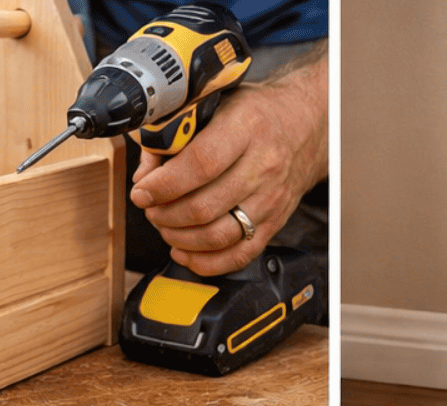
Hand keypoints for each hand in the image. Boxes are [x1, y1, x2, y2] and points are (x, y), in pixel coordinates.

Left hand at [129, 51, 327, 275]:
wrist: (304, 127)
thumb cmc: (255, 114)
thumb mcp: (214, 103)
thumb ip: (176, 133)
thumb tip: (145, 174)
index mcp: (246, 128)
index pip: (201, 164)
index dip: (165, 184)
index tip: (142, 191)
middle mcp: (263, 166)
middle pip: (205, 206)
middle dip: (165, 214)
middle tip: (149, 208)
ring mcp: (271, 199)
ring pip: (218, 236)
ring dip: (180, 238)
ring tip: (164, 226)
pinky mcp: (274, 223)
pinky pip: (239, 255)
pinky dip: (206, 262)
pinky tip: (185, 251)